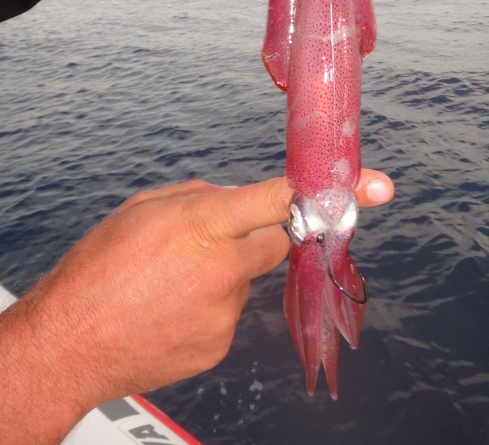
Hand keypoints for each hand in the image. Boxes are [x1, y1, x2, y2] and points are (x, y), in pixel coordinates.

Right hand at [0, 171, 392, 443]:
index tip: (375, 187)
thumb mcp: (143, 208)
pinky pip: (229, 313)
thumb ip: (201, 200)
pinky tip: (170, 308)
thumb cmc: (97, 268)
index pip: (279, 201)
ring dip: (222, 273)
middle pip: (277, 241)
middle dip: (260, 234)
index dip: (328, 193)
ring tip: (170, 282)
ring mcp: (225, 314)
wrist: (68, 345)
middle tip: (215, 241)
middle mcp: (223, 270)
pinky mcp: (220, 346)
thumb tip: (237, 203)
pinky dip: (208, 306)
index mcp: (203, 224)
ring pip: (246, 279)